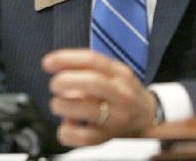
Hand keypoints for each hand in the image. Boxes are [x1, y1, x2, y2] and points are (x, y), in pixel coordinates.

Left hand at [42, 48, 156, 146]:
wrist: (147, 117)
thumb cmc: (121, 91)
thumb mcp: (110, 71)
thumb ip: (84, 67)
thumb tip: (54, 65)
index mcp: (119, 74)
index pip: (92, 61)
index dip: (66, 59)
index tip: (47, 63)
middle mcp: (121, 94)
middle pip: (93, 83)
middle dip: (65, 81)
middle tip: (54, 85)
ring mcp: (116, 117)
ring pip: (89, 110)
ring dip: (63, 105)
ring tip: (58, 104)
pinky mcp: (108, 137)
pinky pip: (85, 137)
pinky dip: (67, 132)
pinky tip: (65, 126)